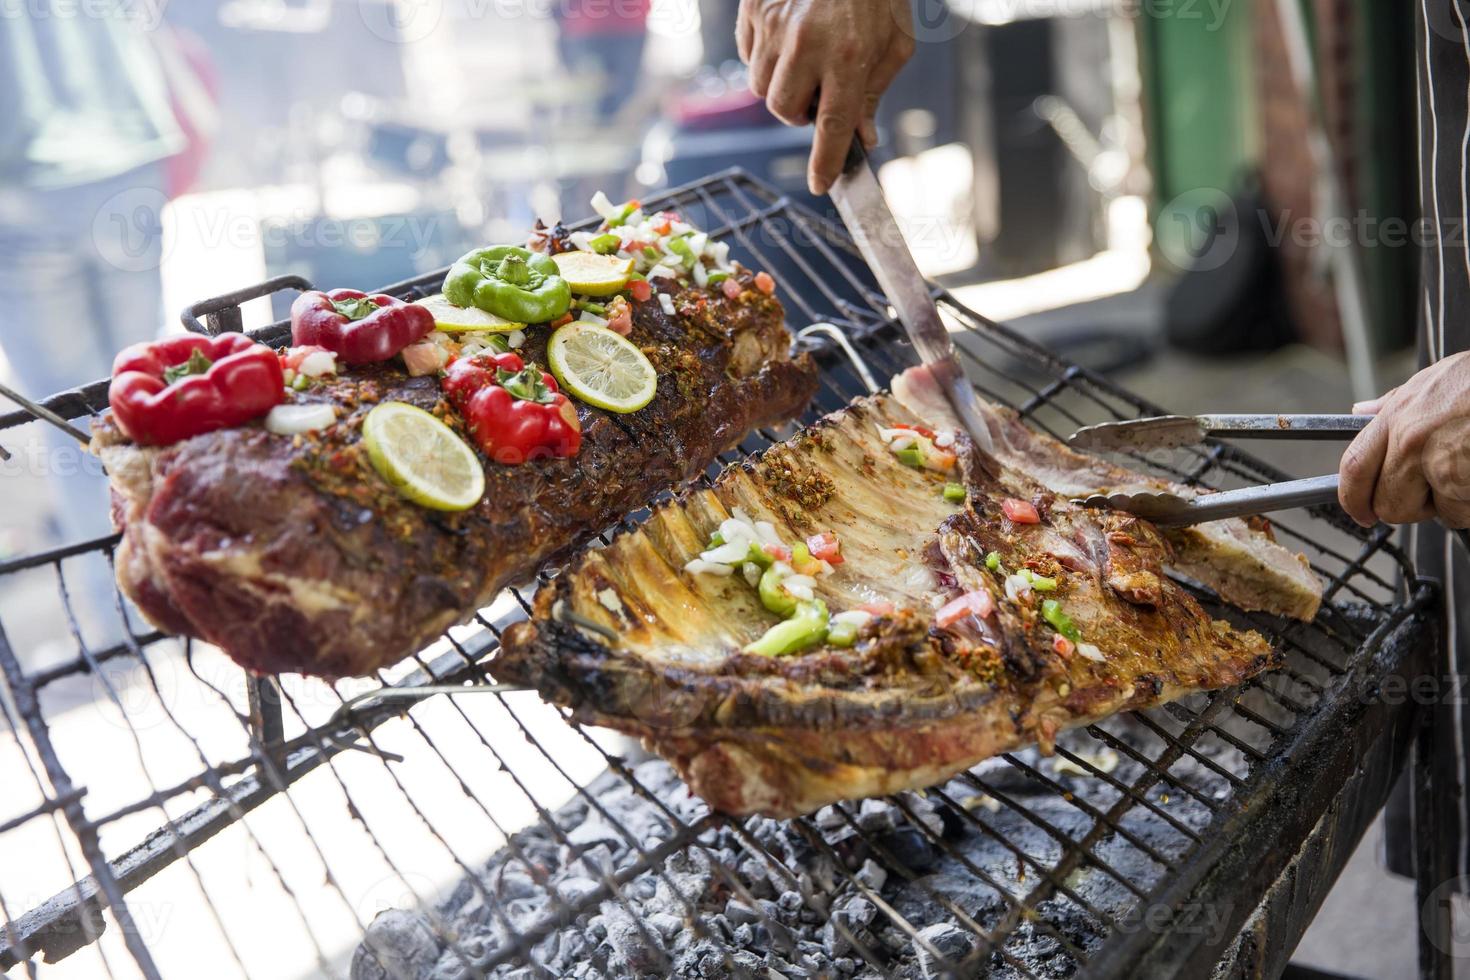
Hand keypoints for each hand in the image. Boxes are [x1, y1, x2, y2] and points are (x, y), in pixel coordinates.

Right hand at [737, 0, 914, 194]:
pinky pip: (749, 56)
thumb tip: (863, 135)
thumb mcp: (894, 40)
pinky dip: (766, 57)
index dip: (824, 161)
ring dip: (782, 85)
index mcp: (848, 54)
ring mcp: (774, 26)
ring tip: (805, 57)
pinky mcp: (754, 11)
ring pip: (762, 87)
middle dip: (799, 111)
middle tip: (819, 91)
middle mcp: (807, 43)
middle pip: (785, 111)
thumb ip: (875, 91)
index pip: (832, 124)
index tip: (821, 185)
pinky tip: (788, 36)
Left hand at [1339, 351, 1469, 528]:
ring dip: (1446, 505)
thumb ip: (1394, 404)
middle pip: (1387, 504)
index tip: (1360, 512)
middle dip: (1408, 507)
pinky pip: (1460, 512)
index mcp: (1397, 415)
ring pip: (1427, 513)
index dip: (1352, 498)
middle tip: (1432, 490)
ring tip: (1465, 471)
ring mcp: (1438, 462)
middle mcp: (1410, 440)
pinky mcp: (1463, 481)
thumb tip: (1362, 413)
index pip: (1354, 467)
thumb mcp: (1433, 381)